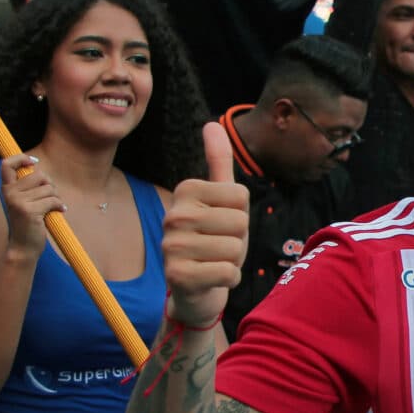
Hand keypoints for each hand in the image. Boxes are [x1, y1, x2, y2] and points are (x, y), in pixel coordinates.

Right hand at [0, 153, 63, 260]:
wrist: (23, 248)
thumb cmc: (28, 224)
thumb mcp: (24, 202)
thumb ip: (28, 188)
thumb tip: (42, 172)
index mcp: (7, 189)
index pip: (7, 164)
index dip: (21, 158)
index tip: (34, 161)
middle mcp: (10, 193)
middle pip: (39, 175)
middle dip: (51, 185)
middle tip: (51, 197)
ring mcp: (19, 202)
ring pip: (49, 189)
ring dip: (56, 197)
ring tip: (52, 207)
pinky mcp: (30, 211)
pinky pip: (53, 200)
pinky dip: (60, 206)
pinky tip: (59, 212)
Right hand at [162, 122, 248, 326]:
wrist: (195, 289)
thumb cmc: (213, 241)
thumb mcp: (221, 201)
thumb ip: (219, 163)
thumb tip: (212, 123)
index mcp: (186, 190)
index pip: (241, 196)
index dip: (240, 215)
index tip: (221, 225)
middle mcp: (174, 214)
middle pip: (240, 222)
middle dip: (237, 240)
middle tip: (217, 247)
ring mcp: (172, 246)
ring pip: (235, 249)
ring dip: (233, 261)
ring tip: (213, 262)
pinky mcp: (177, 276)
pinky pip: (228, 273)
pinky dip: (228, 280)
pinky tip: (211, 279)